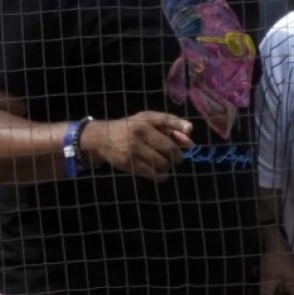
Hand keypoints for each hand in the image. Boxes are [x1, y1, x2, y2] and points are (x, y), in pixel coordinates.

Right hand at [78, 111, 192, 180]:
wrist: (103, 138)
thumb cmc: (132, 127)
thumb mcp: (148, 121)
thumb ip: (170, 128)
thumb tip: (190, 143)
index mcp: (146, 119)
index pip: (167, 120)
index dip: (181, 125)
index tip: (190, 131)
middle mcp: (140, 132)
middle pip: (168, 147)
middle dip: (178, 155)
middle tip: (178, 158)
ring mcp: (133, 149)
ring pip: (161, 162)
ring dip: (168, 165)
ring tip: (166, 163)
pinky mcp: (128, 163)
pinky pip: (151, 173)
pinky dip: (160, 175)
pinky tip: (161, 173)